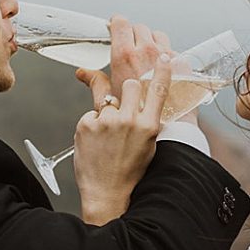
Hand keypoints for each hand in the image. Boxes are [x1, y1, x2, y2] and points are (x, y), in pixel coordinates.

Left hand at [71, 52, 173, 223]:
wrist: (107, 193)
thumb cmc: (129, 171)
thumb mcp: (147, 145)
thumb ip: (145, 120)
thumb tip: (141, 100)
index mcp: (149, 127)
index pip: (159, 91)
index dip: (162, 71)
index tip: (163, 56)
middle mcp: (130, 121)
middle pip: (131, 85)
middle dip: (128, 93)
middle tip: (125, 111)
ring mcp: (107, 122)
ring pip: (109, 98)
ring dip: (109, 111)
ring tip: (108, 136)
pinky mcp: (87, 125)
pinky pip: (91, 114)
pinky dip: (93, 125)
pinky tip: (96, 143)